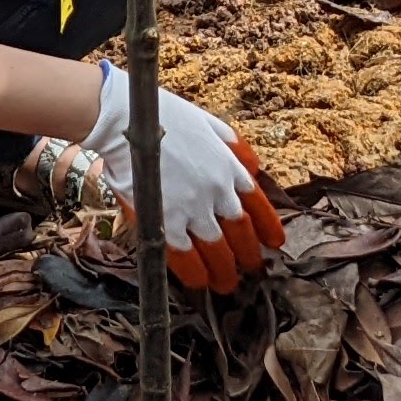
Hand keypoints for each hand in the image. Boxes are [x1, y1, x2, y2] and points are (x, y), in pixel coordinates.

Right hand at [79, 65, 286, 293]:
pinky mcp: (164, 221)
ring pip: (216, 249)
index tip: (275, 243)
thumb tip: (253, 166)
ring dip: (224, 270)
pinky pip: (184, 255)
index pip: (257, 204)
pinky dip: (194, 272)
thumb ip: (233, 146)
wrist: (125, 120)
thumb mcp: (208, 123)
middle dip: (248, 255)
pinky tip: (199, 282)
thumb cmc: (162, 116)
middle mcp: (216, 191)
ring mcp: (192, 208)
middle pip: (240, 232)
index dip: (268, 227)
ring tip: (227, 284)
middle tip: (252, 269)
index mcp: (229, 167)